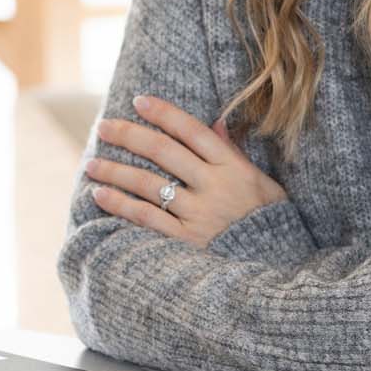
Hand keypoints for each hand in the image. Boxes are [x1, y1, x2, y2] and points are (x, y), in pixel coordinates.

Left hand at [84, 94, 288, 248]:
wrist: (280, 269)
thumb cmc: (270, 223)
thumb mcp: (264, 184)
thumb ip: (235, 154)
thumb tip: (215, 122)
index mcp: (234, 167)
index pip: (192, 131)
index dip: (163, 113)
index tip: (138, 101)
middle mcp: (214, 187)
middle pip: (163, 151)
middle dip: (128, 135)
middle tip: (103, 127)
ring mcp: (199, 214)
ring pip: (148, 183)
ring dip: (115, 170)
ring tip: (90, 164)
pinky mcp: (187, 241)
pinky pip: (146, 218)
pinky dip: (120, 204)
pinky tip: (99, 194)